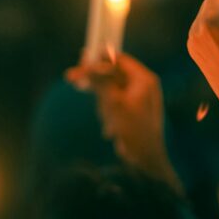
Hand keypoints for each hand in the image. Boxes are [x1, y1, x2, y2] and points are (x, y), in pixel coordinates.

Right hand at [66, 55, 180, 190]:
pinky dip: (108, 114)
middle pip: (112, 74)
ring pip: (109, 91)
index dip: (98, 58)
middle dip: (97, 86)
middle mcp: (143, 86)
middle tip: (72, 80)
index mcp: (144, 79)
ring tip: (110, 124)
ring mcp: (137, 99)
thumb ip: (100, 80)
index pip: (118, 59)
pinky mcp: (131, 112)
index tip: (79, 60)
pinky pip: (113, 105)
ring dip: (103, 105)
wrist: (146, 160)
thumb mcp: (113, 102)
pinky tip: (112, 131)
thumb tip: (87, 59)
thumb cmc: (134, 129)